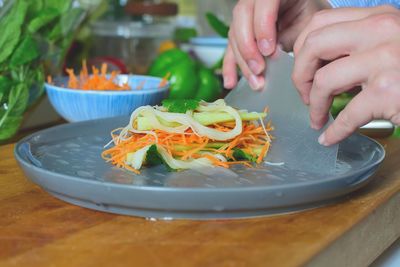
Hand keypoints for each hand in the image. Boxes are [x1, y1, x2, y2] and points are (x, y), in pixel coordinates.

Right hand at [223, 0, 330, 89]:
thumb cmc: (309, 18)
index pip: (263, 2)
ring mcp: (245, 16)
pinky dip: (230, 67)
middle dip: (248, 47)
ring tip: (255, 81)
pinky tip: (231, 82)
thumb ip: (290, 35)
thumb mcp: (307, 23)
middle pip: (242, 17)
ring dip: (242, 61)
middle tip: (259, 69)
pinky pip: (229, 49)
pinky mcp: (239, 33)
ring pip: (234, 34)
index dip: (262, 26)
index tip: (268, 50)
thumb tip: (272, 55)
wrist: (306, 18)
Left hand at [292, 5, 399, 145]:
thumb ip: (358, 44)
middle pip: (313, 45)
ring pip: (324, 81)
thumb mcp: (390, 42)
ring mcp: (385, 61)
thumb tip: (315, 64)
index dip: (301, 47)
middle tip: (304, 93)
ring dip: (314, 105)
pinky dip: (334, 131)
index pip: (319, 22)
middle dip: (299, 74)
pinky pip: (347, 116)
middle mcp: (380, 32)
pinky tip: (329, 138)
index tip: (302, 67)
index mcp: (378, 17)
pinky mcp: (389, 92)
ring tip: (316, 117)